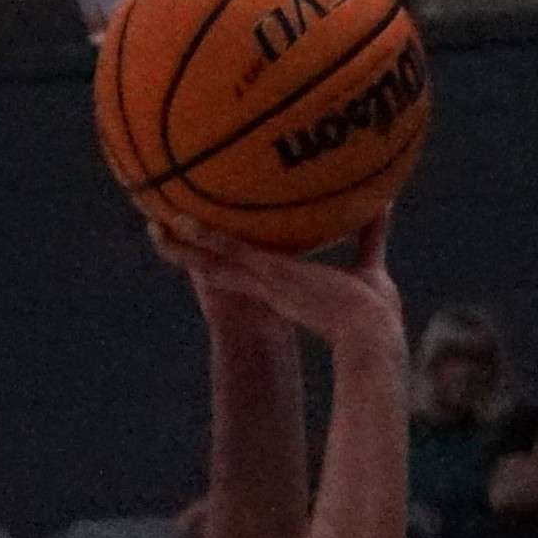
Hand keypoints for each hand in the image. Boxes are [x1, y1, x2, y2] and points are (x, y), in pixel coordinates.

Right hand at [153, 209, 403, 354]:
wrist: (370, 337)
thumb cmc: (373, 312)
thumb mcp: (368, 266)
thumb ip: (371, 233)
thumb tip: (384, 200)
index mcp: (285, 285)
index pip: (251, 268)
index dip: (230, 255)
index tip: (212, 239)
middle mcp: (268, 285)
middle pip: (220, 265)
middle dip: (193, 250)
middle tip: (163, 229)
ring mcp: (265, 283)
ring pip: (212, 262)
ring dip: (183, 245)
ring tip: (153, 226)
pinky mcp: (269, 277)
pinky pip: (228, 253)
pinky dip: (204, 238)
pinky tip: (183, 221)